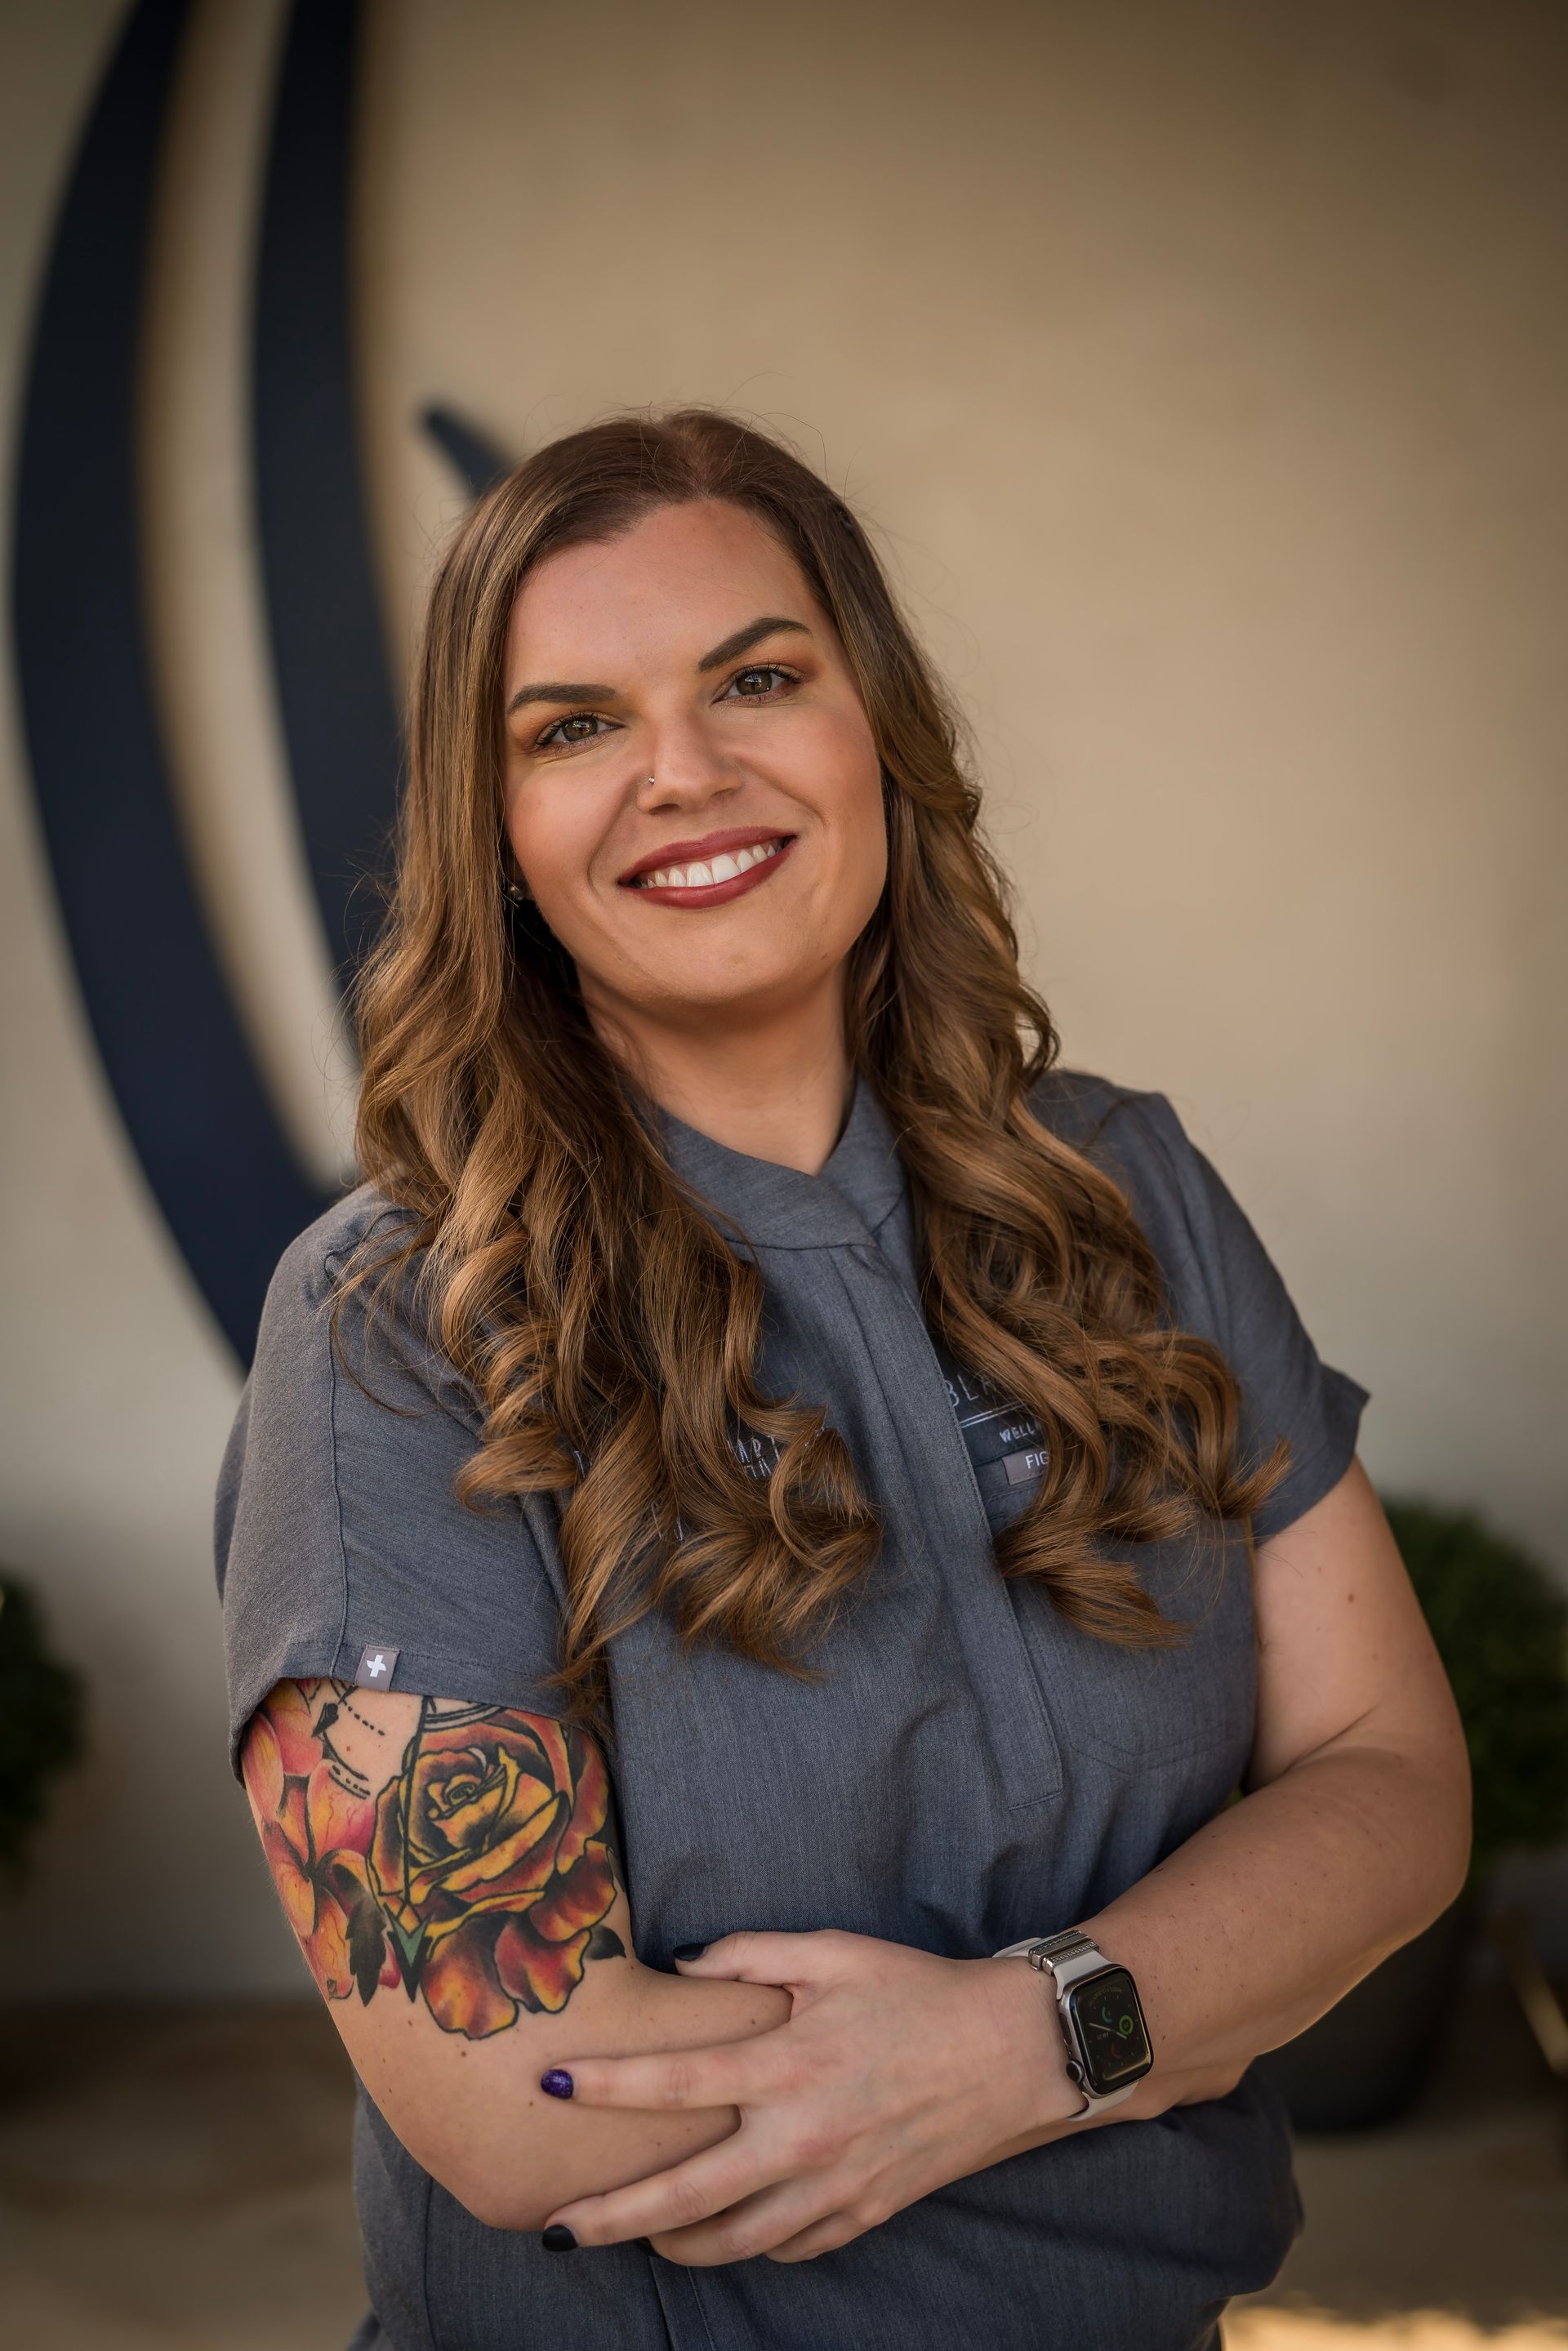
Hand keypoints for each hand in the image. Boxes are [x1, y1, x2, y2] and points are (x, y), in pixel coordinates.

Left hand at [539, 1928, 1085, 2264]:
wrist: (1012, 2053)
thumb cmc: (917, 1991)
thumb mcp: (833, 1951)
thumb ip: (750, 1954)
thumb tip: (683, 1963)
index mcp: (788, 2064)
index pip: (674, 2082)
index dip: (604, 2085)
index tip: (549, 2084)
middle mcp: (802, 2137)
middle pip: (683, 2196)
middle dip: (610, 2217)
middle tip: (553, 2229)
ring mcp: (833, 2187)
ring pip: (731, 2242)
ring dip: (671, 2245)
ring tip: (634, 2235)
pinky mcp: (864, 2214)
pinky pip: (788, 2247)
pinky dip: (748, 2244)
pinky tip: (725, 2229)